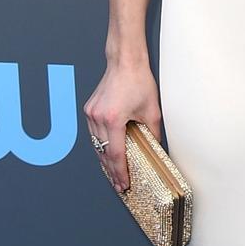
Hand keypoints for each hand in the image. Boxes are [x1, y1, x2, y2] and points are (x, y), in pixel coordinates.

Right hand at [84, 62, 161, 191]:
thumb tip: (155, 148)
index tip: (123, 184)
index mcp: (114, 119)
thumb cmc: (139, 81)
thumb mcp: (152, 109)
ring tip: (115, 171)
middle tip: (119, 184)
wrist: (125, 61)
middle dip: (112, 170)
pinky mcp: (89, 110)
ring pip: (97, 144)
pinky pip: (94, 133)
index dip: (120, 172)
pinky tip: (109, 150)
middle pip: (104, 152)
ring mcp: (91, 114)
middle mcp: (98, 118)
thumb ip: (153, 132)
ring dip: (106, 158)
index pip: (116, 154)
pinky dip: (101, 143)